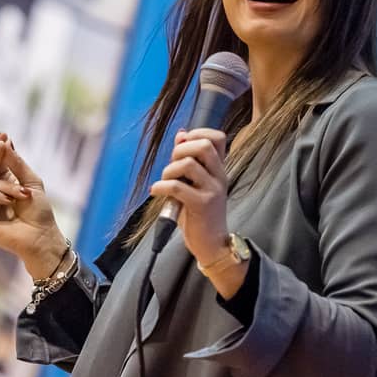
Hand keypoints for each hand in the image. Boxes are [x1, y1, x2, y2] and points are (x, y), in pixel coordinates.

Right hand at [0, 132, 65, 278]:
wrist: (42, 236)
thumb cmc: (40, 211)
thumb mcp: (31, 182)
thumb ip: (16, 163)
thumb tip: (2, 143)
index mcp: (5, 184)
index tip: (2, 134)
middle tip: (0, 143)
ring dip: (7, 186)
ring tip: (23, 195)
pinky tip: (9, 203)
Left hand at [149, 128, 230, 268]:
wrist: (212, 244)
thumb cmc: (200, 214)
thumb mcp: (196, 184)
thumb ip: (189, 161)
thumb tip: (181, 135)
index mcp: (219, 169)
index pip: (218, 138)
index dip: (198, 133)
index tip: (182, 145)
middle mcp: (219, 176)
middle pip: (203, 145)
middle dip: (180, 150)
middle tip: (172, 167)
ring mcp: (212, 190)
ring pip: (188, 164)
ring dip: (169, 170)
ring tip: (164, 183)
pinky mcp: (202, 205)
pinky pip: (177, 186)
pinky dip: (161, 186)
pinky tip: (157, 192)